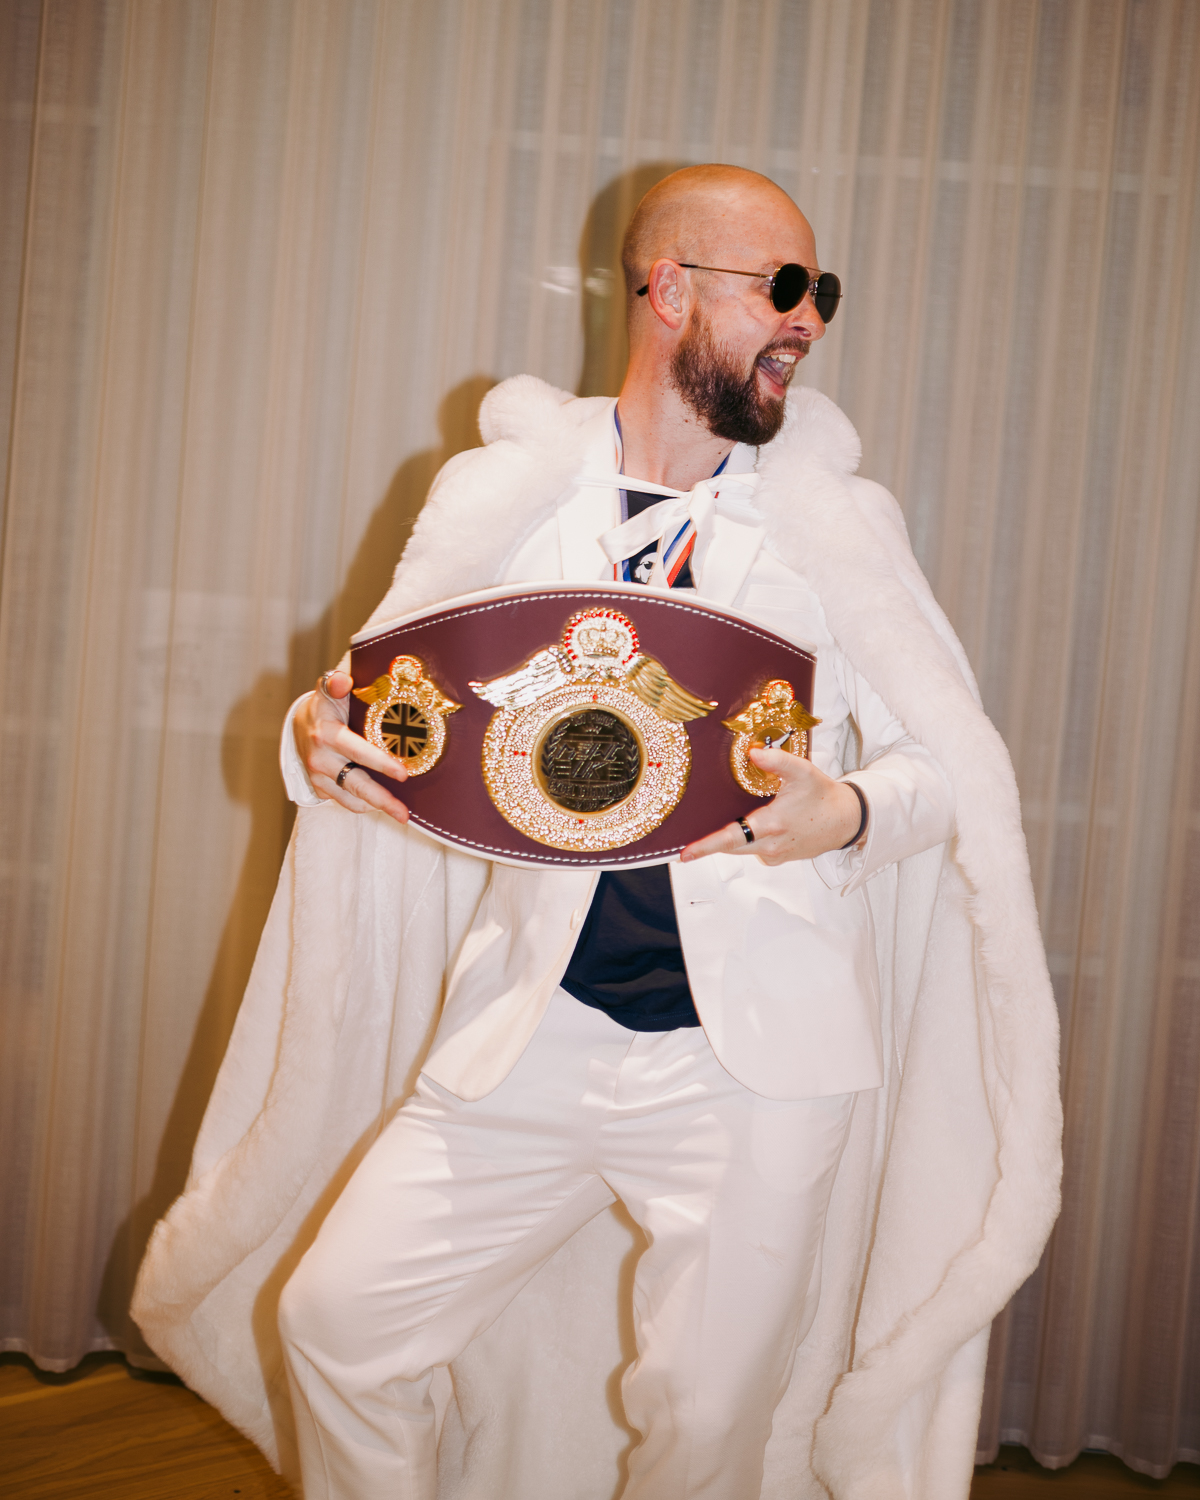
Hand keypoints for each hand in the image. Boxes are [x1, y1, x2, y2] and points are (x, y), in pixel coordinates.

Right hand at [294, 671, 409, 822]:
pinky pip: (344, 802)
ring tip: (399, 813)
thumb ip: (336, 683)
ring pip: (351, 799)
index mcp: (327, 734)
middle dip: (382, 801)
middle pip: (356, 785)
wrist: (300, 724)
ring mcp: (318, 777)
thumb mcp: (329, 690)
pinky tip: (379, 805)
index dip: (381, 763)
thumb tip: (343, 679)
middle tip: (404, 815)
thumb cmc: (326, 706)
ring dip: (376, 807)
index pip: (358, 751)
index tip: (403, 774)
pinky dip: (363, 804)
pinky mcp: (319, 788)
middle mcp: (320, 759)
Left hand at [680, 747, 862, 864]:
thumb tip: (752, 751)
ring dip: (732, 837)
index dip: (706, 846)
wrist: (846, 820)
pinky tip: (755, 825)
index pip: (731, 838)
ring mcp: (774, 854)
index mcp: (771, 824)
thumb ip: (776, 760)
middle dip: (712, 841)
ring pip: (741, 848)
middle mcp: (770, 844)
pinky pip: (754, 850)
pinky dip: (748, 840)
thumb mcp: (802, 771)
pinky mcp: (778, 858)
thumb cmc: (823, 797)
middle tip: (692, 837)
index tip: (686, 854)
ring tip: (728, 822)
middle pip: (730, 846)